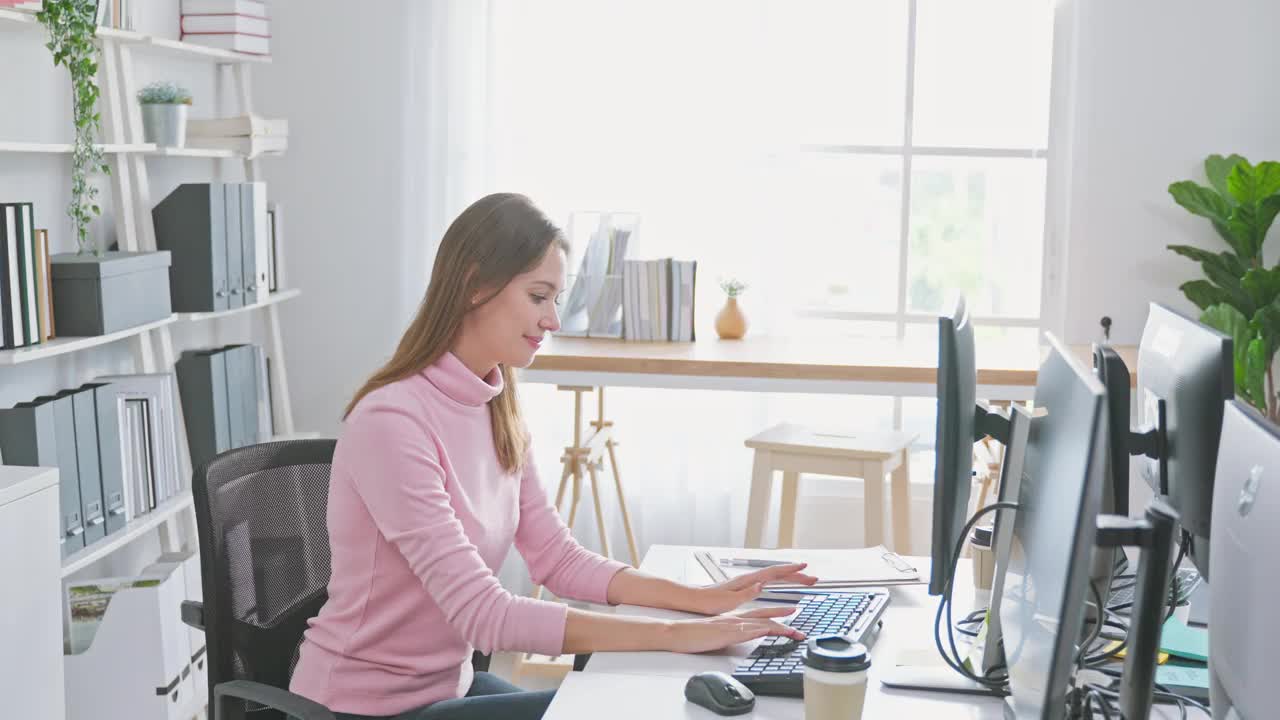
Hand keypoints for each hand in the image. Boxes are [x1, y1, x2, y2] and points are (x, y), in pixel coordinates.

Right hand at [665, 607, 805, 653]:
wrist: (679, 632)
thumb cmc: (695, 634)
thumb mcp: (718, 632)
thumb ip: (731, 632)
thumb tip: (741, 635)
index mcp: (735, 618)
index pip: (761, 613)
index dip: (777, 612)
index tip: (792, 612)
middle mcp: (737, 619)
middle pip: (766, 616)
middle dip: (785, 619)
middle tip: (801, 627)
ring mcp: (733, 625)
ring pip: (761, 623)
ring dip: (780, 627)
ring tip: (794, 633)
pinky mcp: (727, 632)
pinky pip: (747, 630)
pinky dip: (760, 629)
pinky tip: (770, 630)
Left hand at [691, 562, 818, 614]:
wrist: (695, 599)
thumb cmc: (709, 602)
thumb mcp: (728, 601)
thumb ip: (746, 593)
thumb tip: (761, 584)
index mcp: (747, 581)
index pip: (773, 573)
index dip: (790, 570)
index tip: (804, 568)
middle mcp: (749, 579)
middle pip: (777, 574)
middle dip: (796, 575)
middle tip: (813, 578)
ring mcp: (747, 582)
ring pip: (773, 577)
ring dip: (789, 577)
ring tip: (803, 580)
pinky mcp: (744, 587)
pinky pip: (768, 581)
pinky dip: (779, 581)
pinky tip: (781, 584)